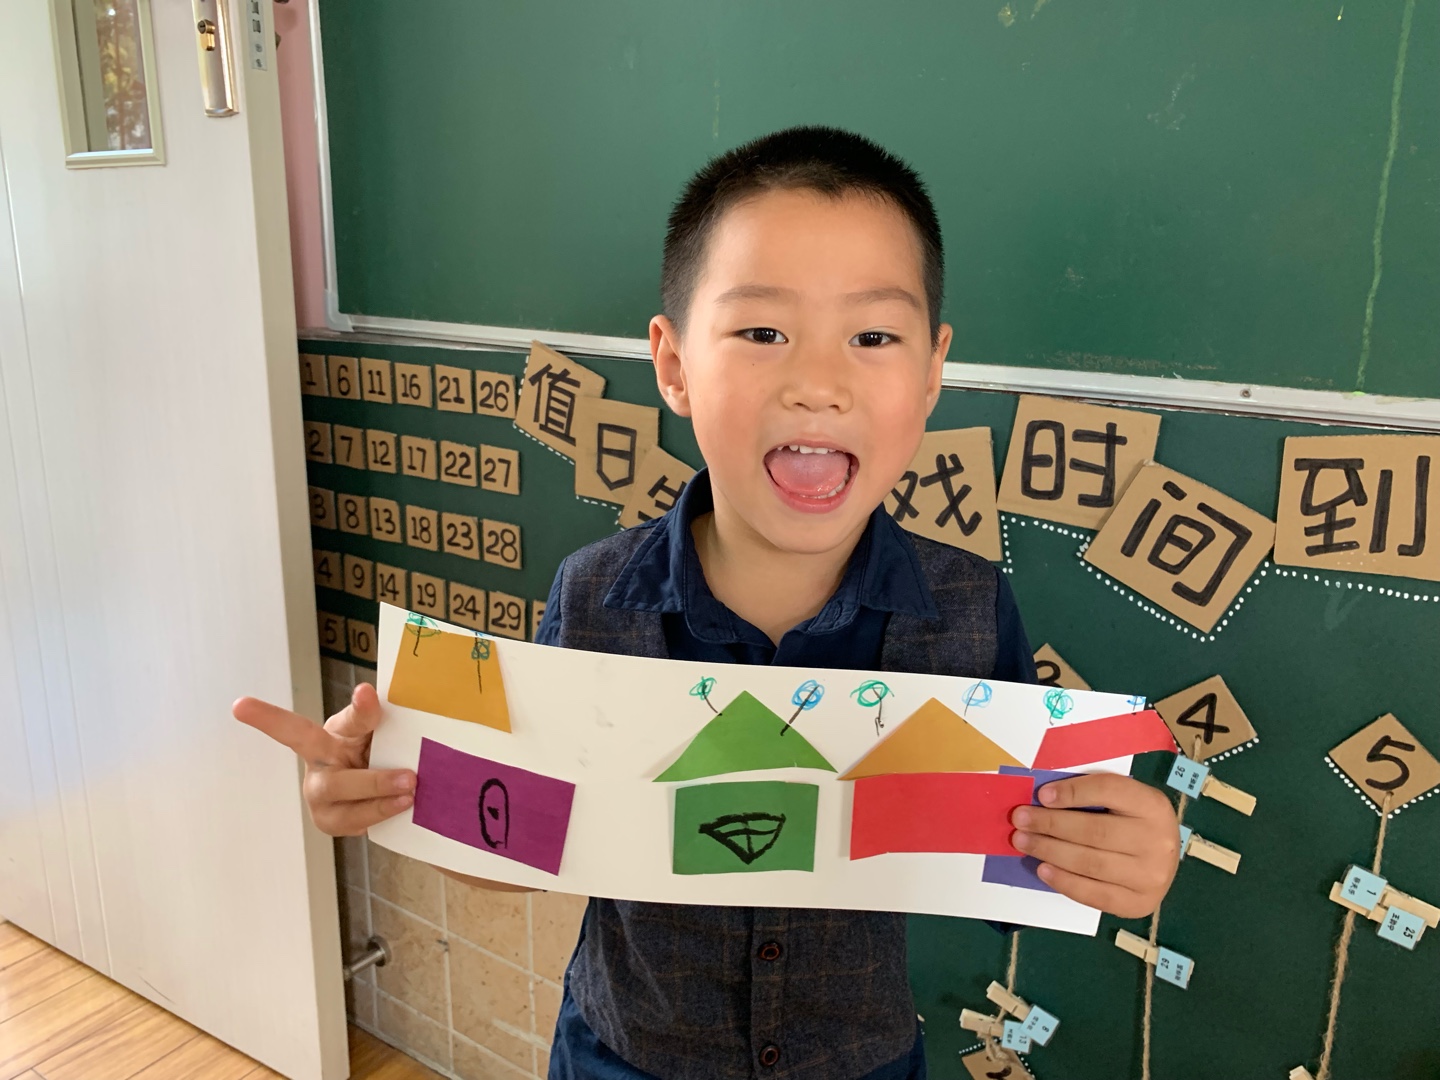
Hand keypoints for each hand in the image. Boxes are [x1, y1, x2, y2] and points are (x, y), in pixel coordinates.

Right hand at [232, 683, 415, 835]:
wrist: (384, 782)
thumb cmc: (373, 745)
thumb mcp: (374, 726)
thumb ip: (369, 714)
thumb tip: (366, 692)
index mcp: (322, 741)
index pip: (293, 729)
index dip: (266, 718)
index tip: (239, 705)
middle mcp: (317, 772)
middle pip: (333, 783)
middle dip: (372, 782)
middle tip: (409, 778)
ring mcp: (323, 803)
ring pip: (344, 809)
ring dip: (380, 802)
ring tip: (411, 794)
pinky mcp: (334, 824)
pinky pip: (357, 825)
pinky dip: (383, 816)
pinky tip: (405, 809)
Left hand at [1009, 773, 1178, 917]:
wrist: (1164, 860)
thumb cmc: (1133, 822)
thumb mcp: (1122, 799)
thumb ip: (1091, 795)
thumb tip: (1044, 799)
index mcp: (1152, 805)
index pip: (1109, 791)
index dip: (1072, 792)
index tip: (1042, 795)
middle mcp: (1157, 841)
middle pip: (1095, 831)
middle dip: (1050, 824)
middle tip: (1020, 820)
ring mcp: (1151, 876)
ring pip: (1091, 863)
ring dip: (1050, 851)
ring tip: (1023, 843)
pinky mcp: (1139, 903)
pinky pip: (1095, 894)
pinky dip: (1064, 881)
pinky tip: (1043, 869)